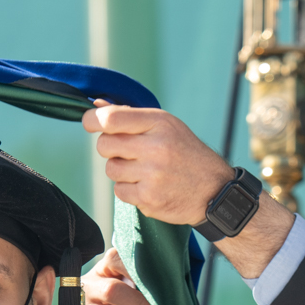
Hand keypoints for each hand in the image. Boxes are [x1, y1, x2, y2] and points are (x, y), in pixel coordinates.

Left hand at [82, 103, 296, 279]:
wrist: (215, 191)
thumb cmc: (186, 153)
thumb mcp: (167, 126)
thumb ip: (131, 116)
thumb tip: (95, 105)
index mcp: (160, 123)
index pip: (111, 118)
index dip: (92, 120)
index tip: (89, 122)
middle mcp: (156, 148)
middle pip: (104, 145)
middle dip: (109, 148)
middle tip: (127, 152)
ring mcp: (152, 175)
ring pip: (110, 170)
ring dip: (121, 170)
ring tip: (143, 170)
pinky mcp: (149, 199)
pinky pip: (119, 191)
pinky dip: (129, 190)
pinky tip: (148, 186)